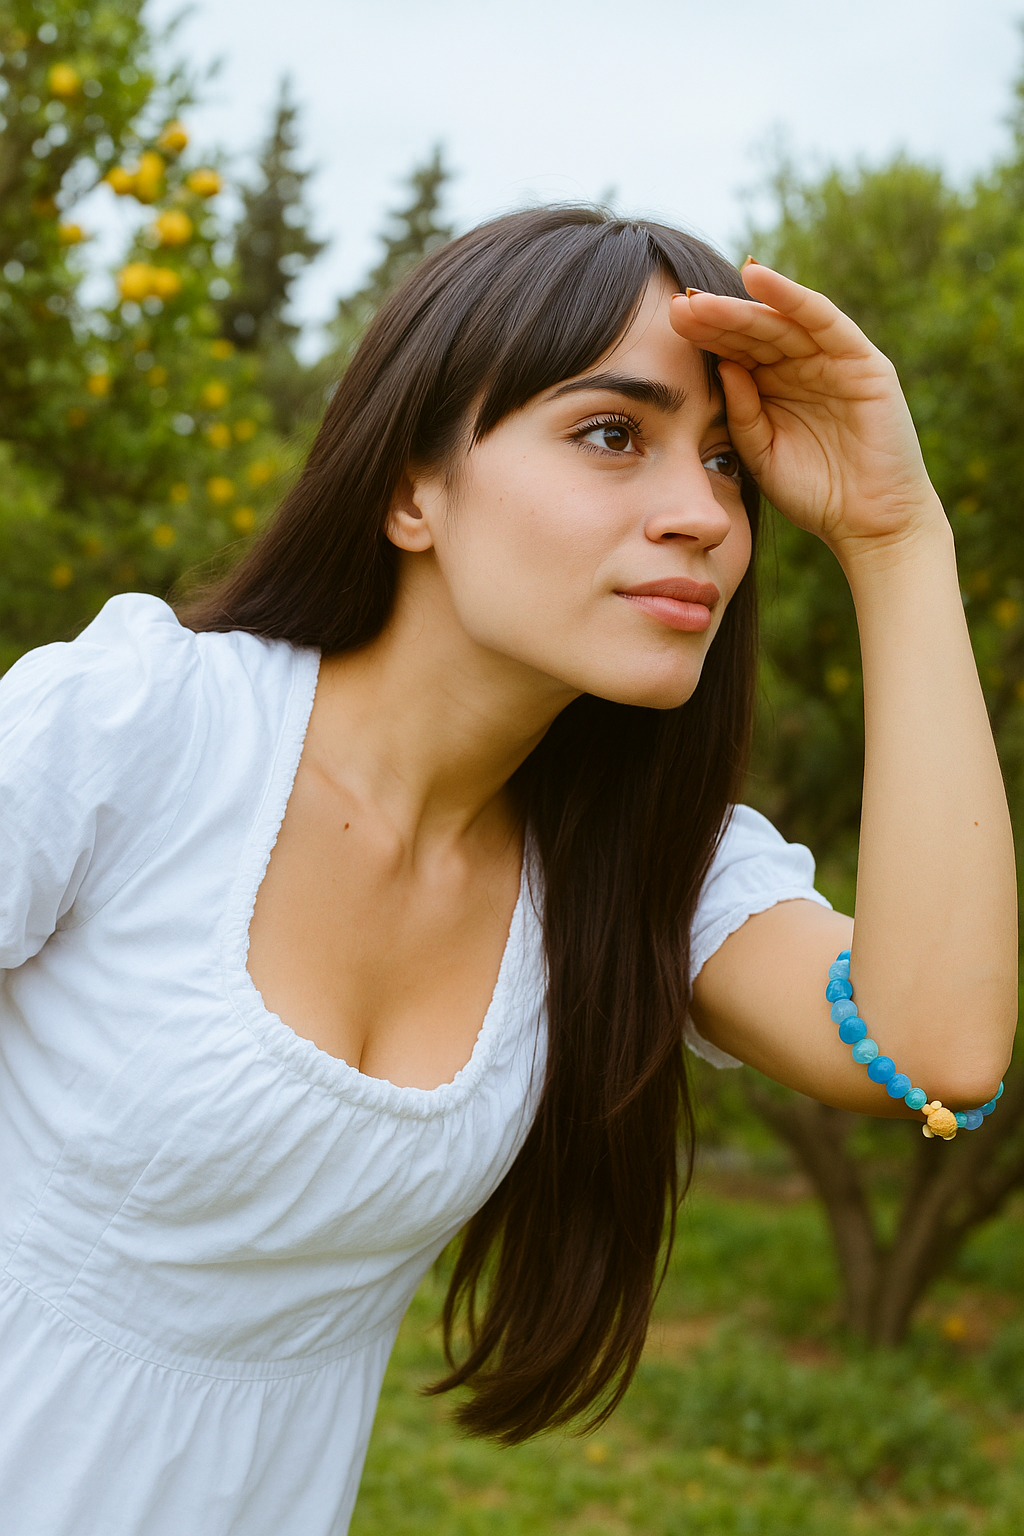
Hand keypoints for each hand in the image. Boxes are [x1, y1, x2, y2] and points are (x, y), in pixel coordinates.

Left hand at [669, 262, 942, 556]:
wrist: (867, 524)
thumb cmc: (813, 493)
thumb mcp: (760, 453)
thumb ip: (741, 412)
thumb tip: (721, 366)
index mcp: (774, 389)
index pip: (734, 352)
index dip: (702, 337)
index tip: (664, 325)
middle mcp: (801, 368)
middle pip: (752, 332)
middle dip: (714, 318)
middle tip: (675, 307)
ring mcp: (832, 361)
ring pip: (780, 322)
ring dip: (741, 307)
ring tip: (702, 298)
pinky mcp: (862, 361)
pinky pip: (823, 320)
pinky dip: (791, 297)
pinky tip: (758, 278)